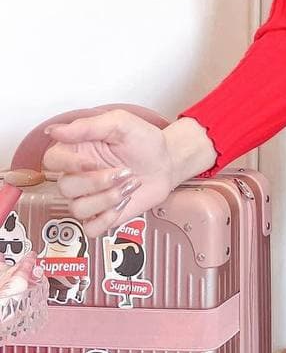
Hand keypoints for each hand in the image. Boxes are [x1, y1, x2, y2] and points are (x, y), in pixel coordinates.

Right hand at [41, 109, 176, 238]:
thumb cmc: (144, 142)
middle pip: (65, 187)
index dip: (68, 164)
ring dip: (108, 198)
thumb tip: (55, 130)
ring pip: (77, 209)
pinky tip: (124, 202)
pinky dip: (108, 218)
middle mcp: (78, 175)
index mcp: (78, 150)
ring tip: (129, 184)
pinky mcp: (101, 216)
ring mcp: (88, 197)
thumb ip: (89, 126)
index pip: (51, 160)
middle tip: (124, 171)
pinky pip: (90, 228)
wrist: (167, 163)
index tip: (91, 162)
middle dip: (97, 182)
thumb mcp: (121, 123)